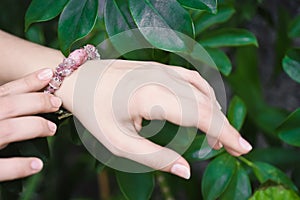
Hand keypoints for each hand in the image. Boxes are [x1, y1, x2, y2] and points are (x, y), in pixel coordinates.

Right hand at [0, 69, 61, 180]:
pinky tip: (37, 164)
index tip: (48, 75)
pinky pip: (0, 168)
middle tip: (56, 103)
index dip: (27, 82)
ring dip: (35, 127)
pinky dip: (19, 166)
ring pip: (8, 130)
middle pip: (10, 106)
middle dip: (37, 102)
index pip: (5, 92)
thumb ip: (3, 107)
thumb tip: (28, 100)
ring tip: (52, 129)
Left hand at [60, 60, 251, 178]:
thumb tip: (186, 170)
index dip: (224, 132)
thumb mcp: (119, 143)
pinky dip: (206, 96)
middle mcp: (162, 77)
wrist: (81, 80)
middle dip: (224, 127)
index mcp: (151, 96)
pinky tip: (207, 109)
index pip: (199, 114)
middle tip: (235, 148)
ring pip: (203, 89)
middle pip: (206, 102)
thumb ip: (154, 158)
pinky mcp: (161, 67)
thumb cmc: (95, 112)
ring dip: (216, 112)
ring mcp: (163, 68)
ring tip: (218, 136)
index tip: (242, 148)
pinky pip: (193, 79)